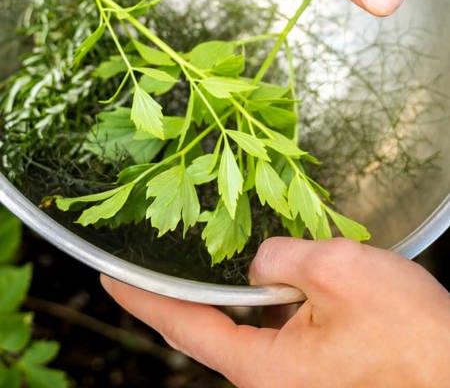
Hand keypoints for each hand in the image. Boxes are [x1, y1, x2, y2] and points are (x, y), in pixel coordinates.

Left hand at [101, 237, 449, 387]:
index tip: (108, 278)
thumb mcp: (335, 272)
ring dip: (229, 292)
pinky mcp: (317, 365)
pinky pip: (274, 328)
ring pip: (245, 326)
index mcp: (265, 367)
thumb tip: (256, 262)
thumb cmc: (407, 332)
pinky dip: (265, 298)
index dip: (141, 298)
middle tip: (149, 257)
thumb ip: (278, 258)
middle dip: (178, 292)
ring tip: (209, 254)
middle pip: (209, 329)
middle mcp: (272, 379)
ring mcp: (295, 375)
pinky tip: (274, 274)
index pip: (183, 327)